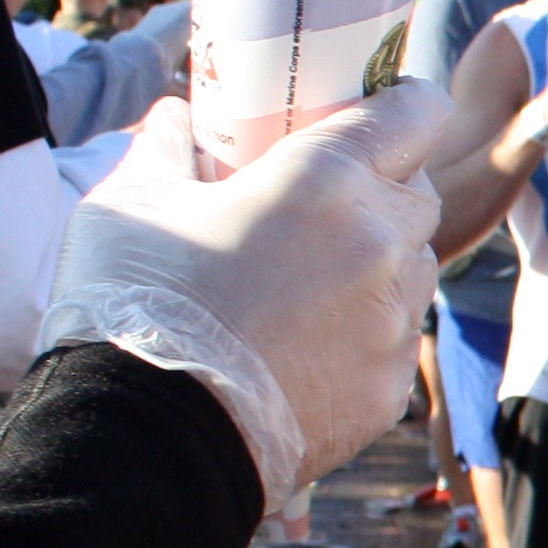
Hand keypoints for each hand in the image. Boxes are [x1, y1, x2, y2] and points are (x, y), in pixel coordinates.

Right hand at [41, 88, 443, 504]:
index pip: (415, 112)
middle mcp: (381, 245)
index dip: (404, 105)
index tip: (384, 109)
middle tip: (325, 204)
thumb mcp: (129, 202)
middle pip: (418, 194)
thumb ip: (164, 148)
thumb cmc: (133, 306)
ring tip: (306, 284)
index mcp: (327, 179)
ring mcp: (393, 323)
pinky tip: (303, 348)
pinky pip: (393, 343)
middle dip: (383, 189)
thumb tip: (174, 119)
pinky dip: (363, 336)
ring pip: (416, 271)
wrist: (147, 442)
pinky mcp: (389, 390)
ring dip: (379, 265)